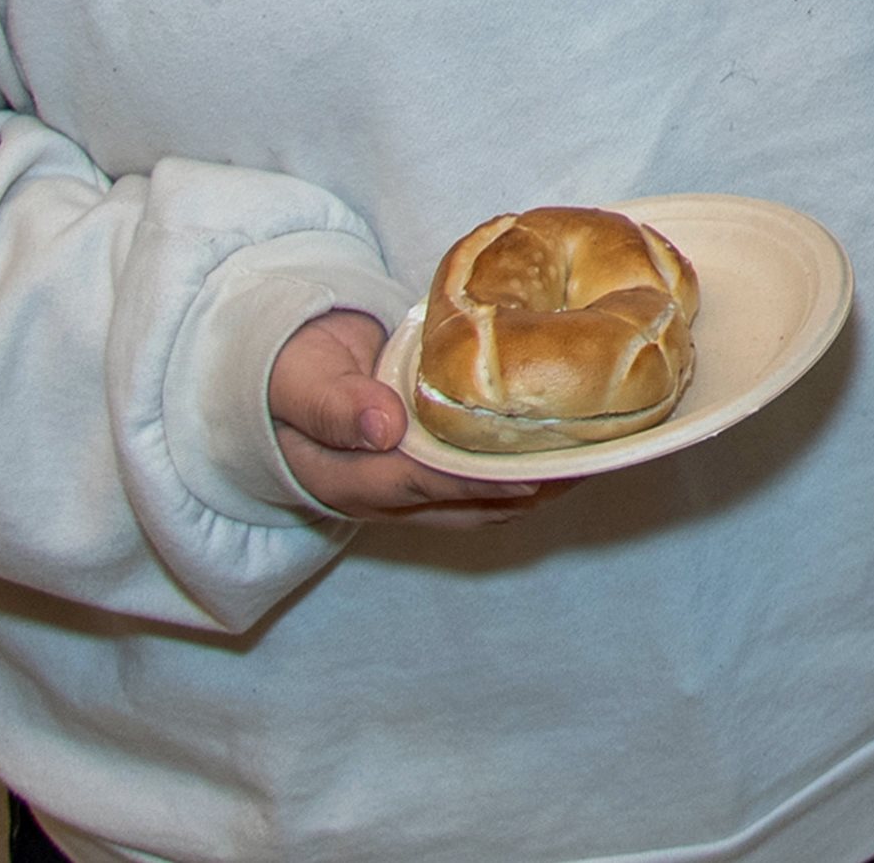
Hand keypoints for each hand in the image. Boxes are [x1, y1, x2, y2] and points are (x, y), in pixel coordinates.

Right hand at [267, 310, 570, 524]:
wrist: (287, 367)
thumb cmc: (292, 367)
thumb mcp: (302, 378)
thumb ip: (336, 404)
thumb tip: (383, 429)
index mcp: (345, 478)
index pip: (423, 486)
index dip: (478, 484)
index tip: (533, 476)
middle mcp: (379, 496)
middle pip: (462, 506)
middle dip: (525, 492)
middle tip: (584, 466)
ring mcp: (403, 490)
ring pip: (475, 504)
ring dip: (530, 489)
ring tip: (586, 461)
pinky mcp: (421, 473)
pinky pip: (474, 486)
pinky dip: (515, 475)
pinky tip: (554, 450)